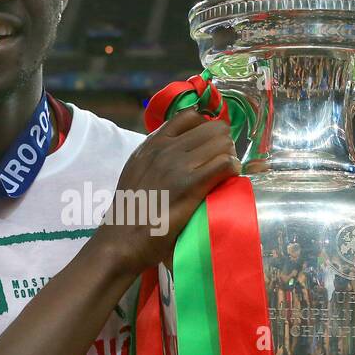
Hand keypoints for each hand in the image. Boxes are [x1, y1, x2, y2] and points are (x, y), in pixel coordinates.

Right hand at [95, 108, 239, 275]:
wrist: (121, 239)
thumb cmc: (131, 211)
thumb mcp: (137, 170)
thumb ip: (156, 155)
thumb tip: (180, 149)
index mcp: (152, 143)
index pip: (189, 116)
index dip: (205, 128)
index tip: (208, 146)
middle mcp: (166, 148)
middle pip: (213, 128)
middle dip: (222, 144)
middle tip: (219, 163)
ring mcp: (179, 165)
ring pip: (223, 143)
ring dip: (229, 157)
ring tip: (223, 174)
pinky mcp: (191, 185)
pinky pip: (226, 164)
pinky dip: (232, 171)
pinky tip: (226, 181)